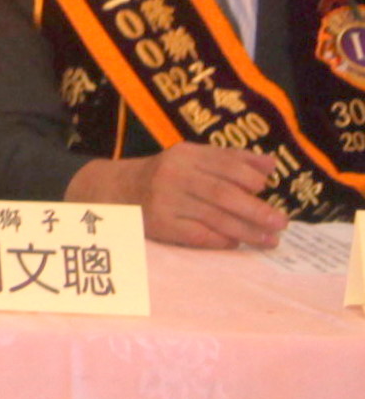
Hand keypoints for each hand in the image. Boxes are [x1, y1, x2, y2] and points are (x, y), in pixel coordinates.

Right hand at [74, 146, 287, 249]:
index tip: (266, 189)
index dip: (249, 177)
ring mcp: (166, 200)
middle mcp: (174, 174)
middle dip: (256, 210)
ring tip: (269, 240)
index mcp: (186, 154)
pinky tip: (235, 243)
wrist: (117, 190)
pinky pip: (198, 235)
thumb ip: (231, 160)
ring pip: (215, 218)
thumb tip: (270, 165)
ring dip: (247, 231)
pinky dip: (221, 240)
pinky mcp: (161, 224)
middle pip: (223, 193)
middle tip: (281, 222)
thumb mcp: (193, 159)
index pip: (225, 164)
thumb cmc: (167, 175)